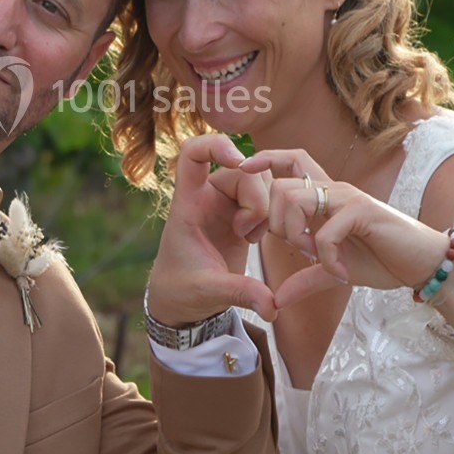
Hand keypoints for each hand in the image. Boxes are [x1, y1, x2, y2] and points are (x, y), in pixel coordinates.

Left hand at [146, 134, 277, 323]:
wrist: (181, 301)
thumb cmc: (183, 290)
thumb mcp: (209, 292)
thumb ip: (240, 293)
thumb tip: (272, 307)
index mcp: (189, 204)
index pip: (193, 154)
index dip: (216, 146)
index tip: (240, 163)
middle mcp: (207, 197)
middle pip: (242, 171)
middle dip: (257, 198)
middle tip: (248, 234)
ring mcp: (225, 205)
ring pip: (259, 181)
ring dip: (266, 207)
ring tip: (252, 239)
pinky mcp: (241, 216)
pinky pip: (266, 198)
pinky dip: (270, 215)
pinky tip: (258, 240)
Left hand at [241, 149, 447, 309]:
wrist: (421, 264)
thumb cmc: (381, 260)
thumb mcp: (334, 272)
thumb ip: (305, 280)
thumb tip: (276, 300)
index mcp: (324, 196)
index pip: (289, 160)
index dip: (263, 162)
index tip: (244, 180)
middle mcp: (333, 189)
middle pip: (279, 187)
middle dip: (273, 223)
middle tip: (295, 250)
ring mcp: (347, 197)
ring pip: (295, 200)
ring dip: (296, 235)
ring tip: (315, 257)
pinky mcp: (362, 211)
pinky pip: (325, 232)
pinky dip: (325, 258)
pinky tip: (340, 272)